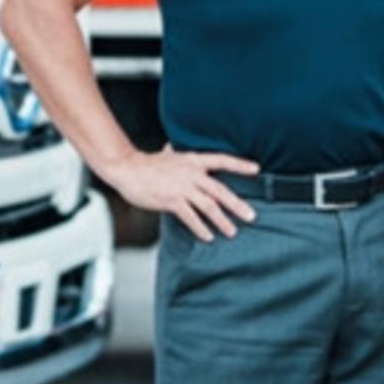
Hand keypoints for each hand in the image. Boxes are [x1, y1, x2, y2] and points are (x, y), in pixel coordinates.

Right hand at [103, 146, 258, 241]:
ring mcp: (182, 187)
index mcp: (193, 160)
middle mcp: (191, 173)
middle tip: (251, 216)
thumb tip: (171, 146)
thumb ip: (173, 153)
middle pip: (220, 190)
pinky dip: (201, 228)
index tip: (256, 169)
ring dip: (222, 221)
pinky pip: (191, 217)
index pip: (222, 160)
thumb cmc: (145, 164)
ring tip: (231, 232)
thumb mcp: (166, 155)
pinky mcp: (172, 201)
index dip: (239, 164)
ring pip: (209, 206)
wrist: (127, 169)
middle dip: (237, 204)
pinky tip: (208, 236)